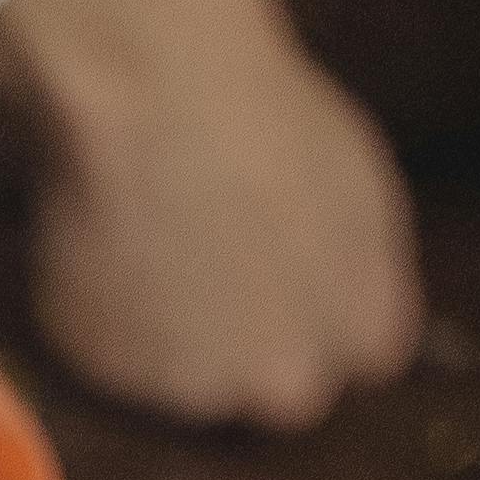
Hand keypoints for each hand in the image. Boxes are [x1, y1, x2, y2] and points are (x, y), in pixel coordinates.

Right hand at [0, 0, 421, 433]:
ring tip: (168, 237)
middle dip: (260, 340)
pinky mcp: (110, 371)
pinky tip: (120, 243)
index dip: (331, 313)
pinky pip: (120, 353)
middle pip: (281, 387)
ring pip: (195, 378)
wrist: (158, 90)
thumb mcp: (364, 186)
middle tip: (229, 256)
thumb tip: (355, 323)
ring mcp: (194, 388)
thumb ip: (368, 271)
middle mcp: (284, 384)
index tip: (303, 270)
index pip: (363, 360)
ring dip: (185, 330)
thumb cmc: (270, 118)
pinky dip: (119, 313)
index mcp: (364, 336)